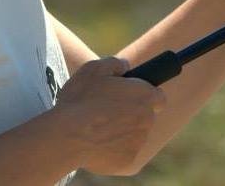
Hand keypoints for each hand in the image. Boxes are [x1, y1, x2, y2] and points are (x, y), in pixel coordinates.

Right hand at [52, 56, 165, 175]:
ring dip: (124, 131)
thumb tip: (125, 66)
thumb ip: (116, 63)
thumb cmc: (80, 99)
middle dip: (133, 114)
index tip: (133, 98)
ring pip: (136, 135)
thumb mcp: (95, 68)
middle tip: (110, 112)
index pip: (158, 97)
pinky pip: (125, 153)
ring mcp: (139, 142)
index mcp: (145, 95)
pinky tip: (98, 143)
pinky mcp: (129, 161)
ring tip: (100, 127)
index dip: (146, 96)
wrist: (65, 136)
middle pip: (146, 116)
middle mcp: (147, 119)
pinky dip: (116, 149)